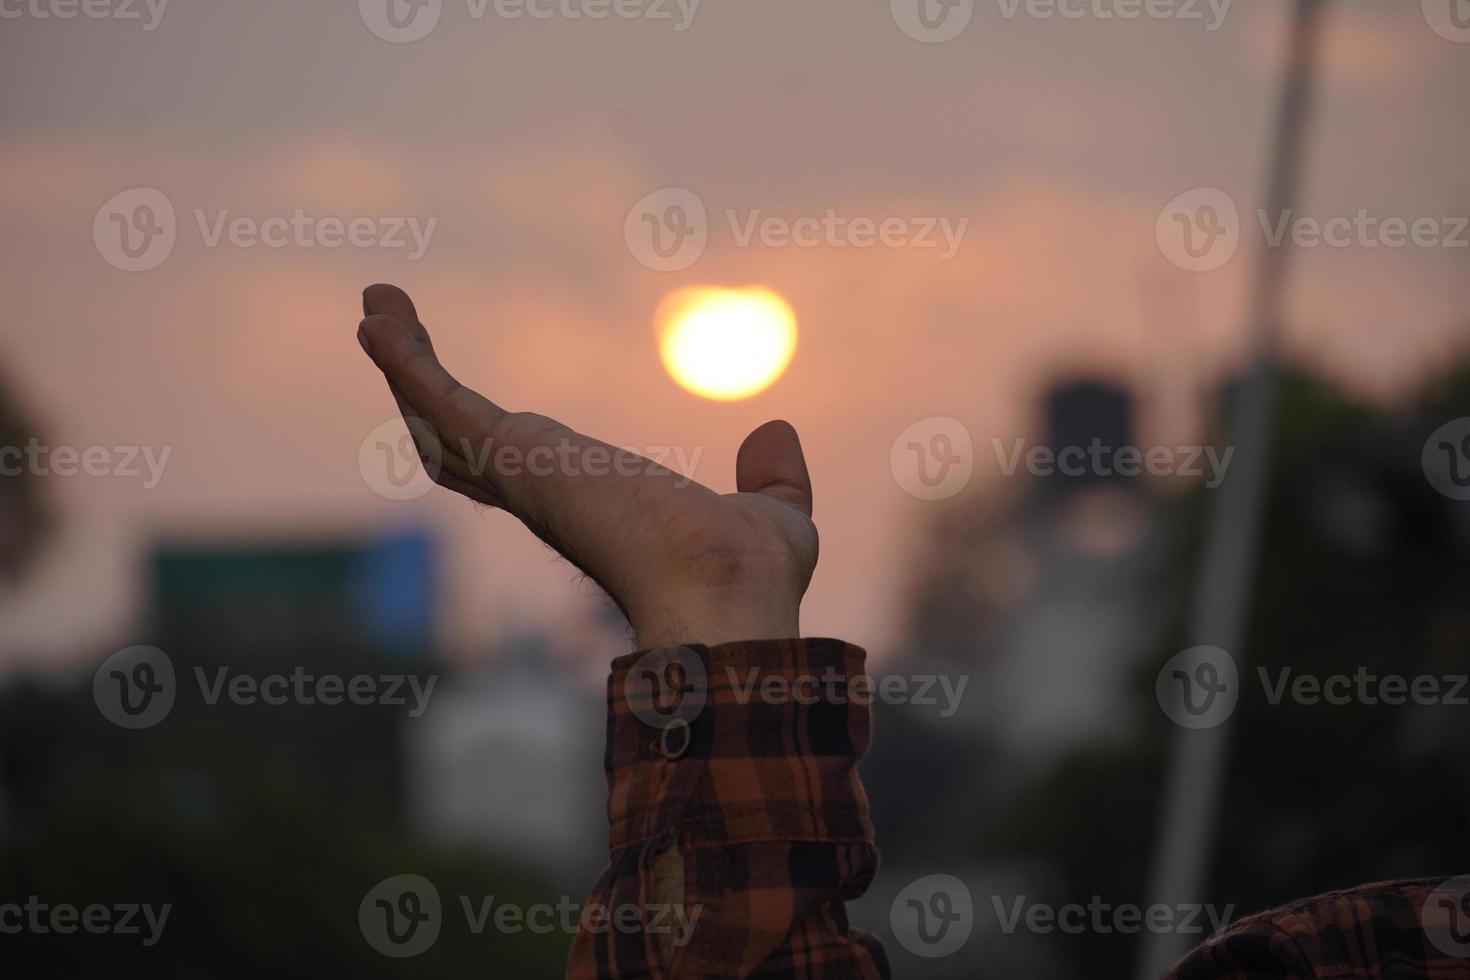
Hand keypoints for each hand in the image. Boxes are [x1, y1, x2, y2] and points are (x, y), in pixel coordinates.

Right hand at [356, 284, 817, 649]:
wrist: (729, 599)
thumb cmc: (750, 579)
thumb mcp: (773, 514)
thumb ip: (770, 478)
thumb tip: (773, 435)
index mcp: (591, 509)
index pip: (518, 472)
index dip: (483, 439)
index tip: (465, 409)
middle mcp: (544, 498)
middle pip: (456, 444)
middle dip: (421, 391)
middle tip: (389, 332)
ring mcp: (524, 478)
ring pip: (437, 419)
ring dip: (405, 365)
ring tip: (376, 308)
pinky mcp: (517, 456)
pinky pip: (443, 400)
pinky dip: (409, 360)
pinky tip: (379, 318)